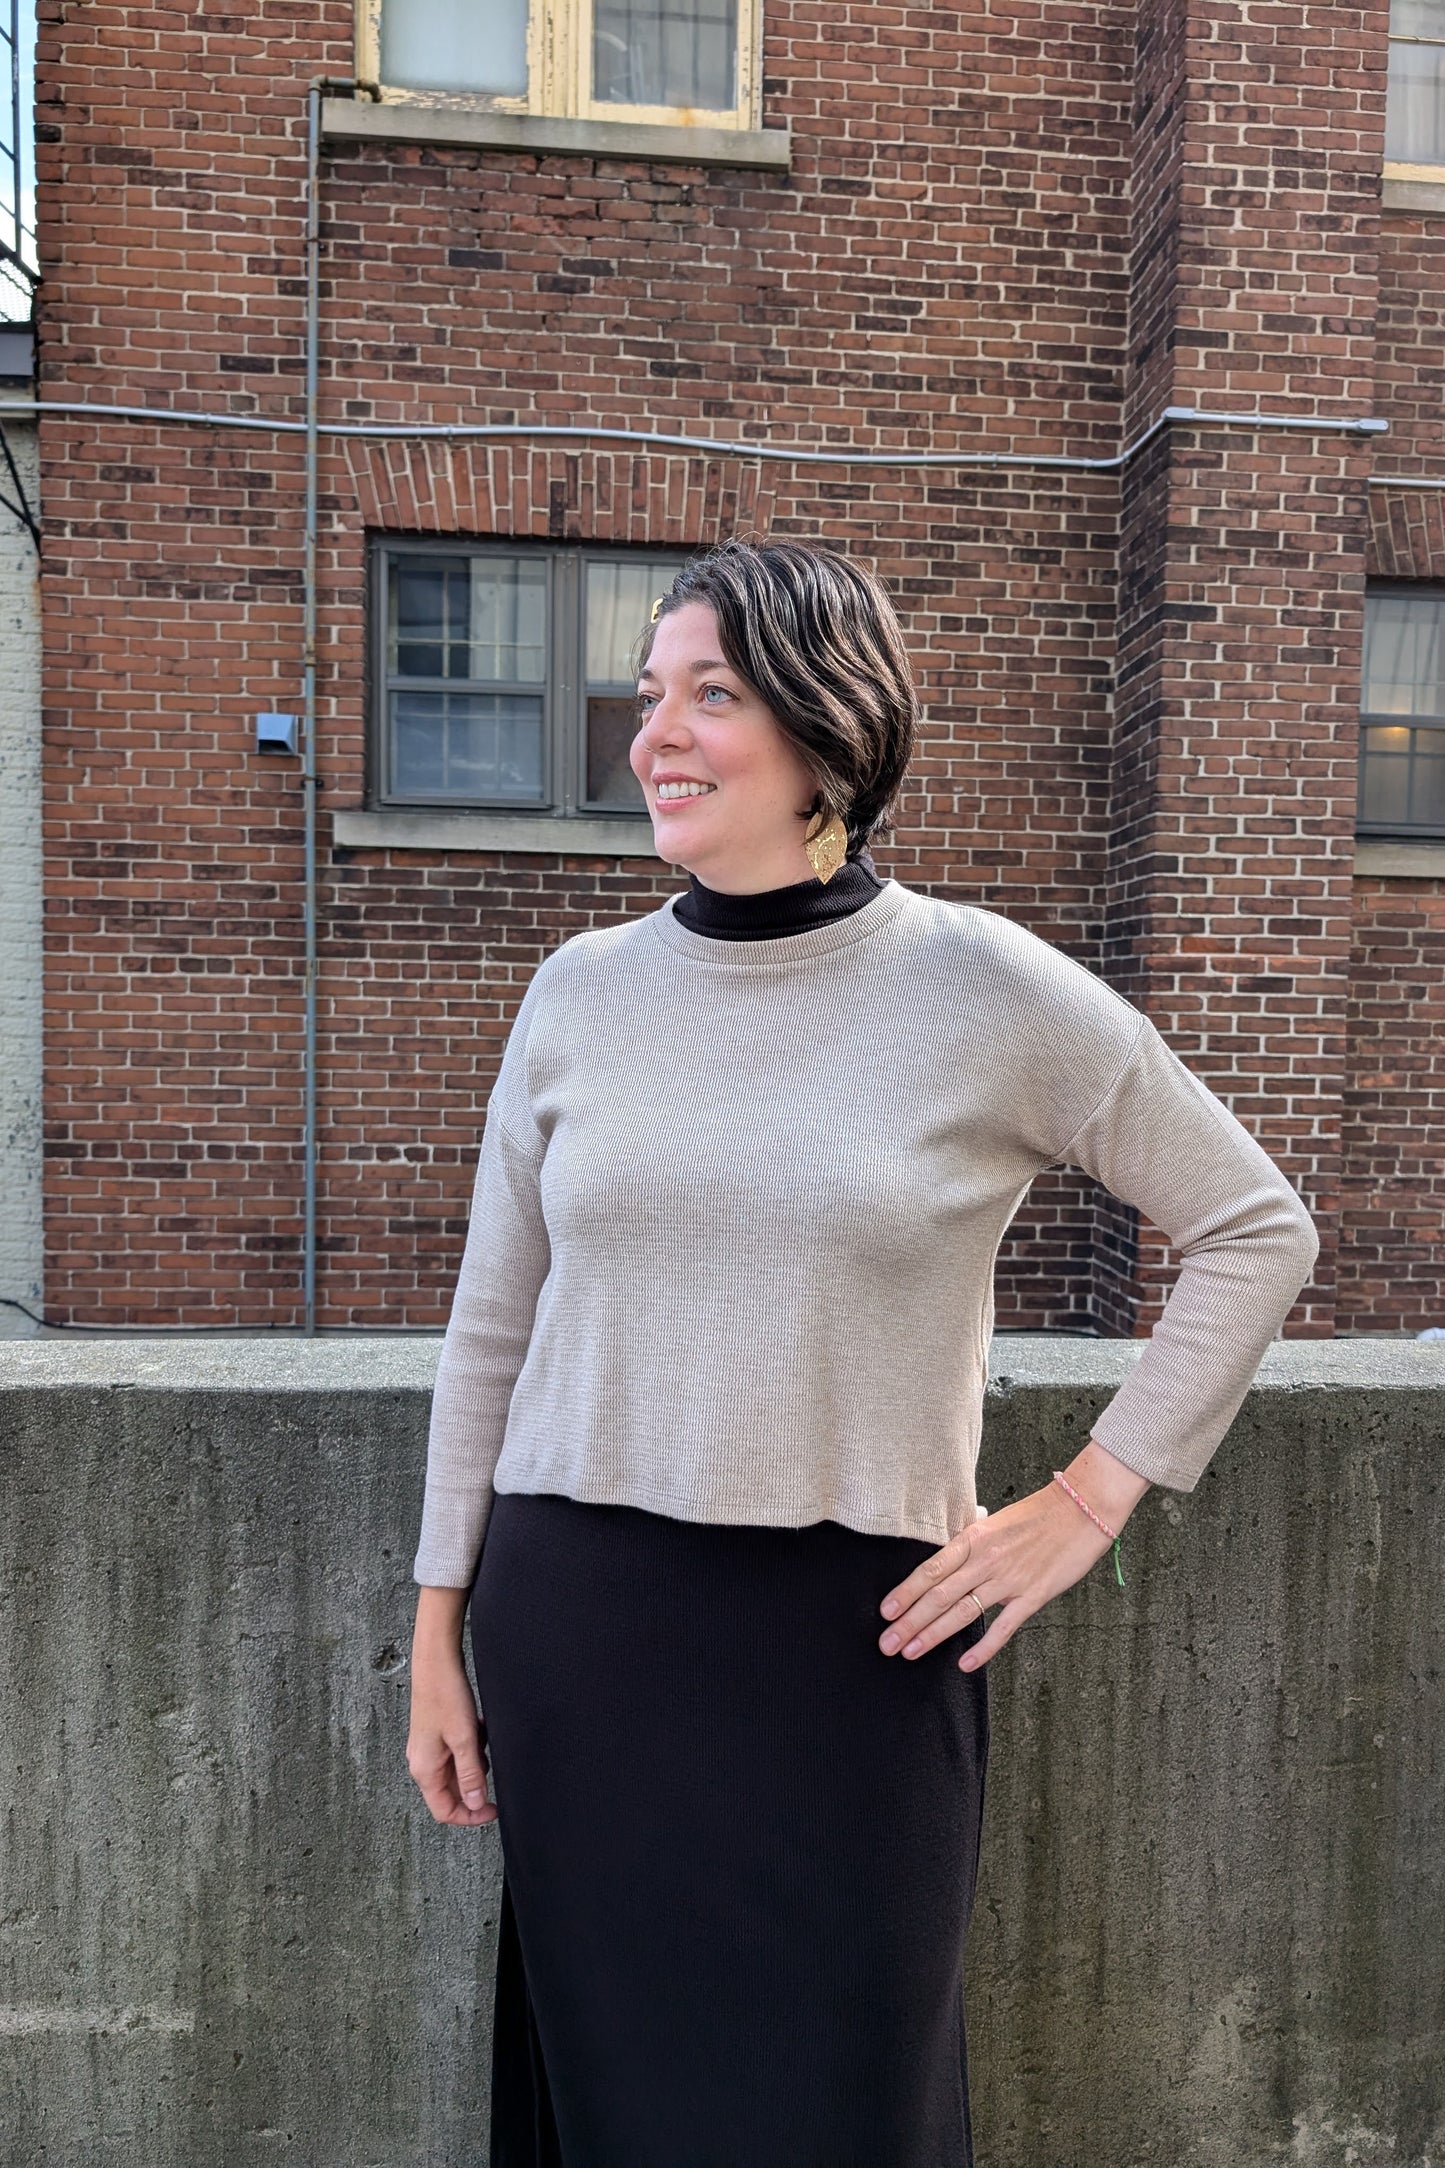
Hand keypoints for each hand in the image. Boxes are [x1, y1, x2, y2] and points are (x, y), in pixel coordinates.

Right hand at [407, 1587, 497, 1826]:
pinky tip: (477, 1727)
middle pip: (451, 1792)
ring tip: (482, 1738)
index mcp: (425, 1770)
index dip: (471, 1816)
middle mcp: (422, 1763)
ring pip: (456, 1770)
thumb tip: (475, 1803)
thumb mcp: (464, 1739)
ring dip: (475, 1761)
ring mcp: (427, 1748)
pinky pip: (456, 1752)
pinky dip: (471, 1745)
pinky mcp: (434, 1735)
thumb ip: (471, 1774)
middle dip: (475, 1783)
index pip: (445, 1811)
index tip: (494, 1810)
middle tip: (492, 1766)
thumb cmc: (446, 1696)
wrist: (435, 1662)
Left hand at [878, 1440, 1149, 1671]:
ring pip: (961, 1612)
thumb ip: (973, 1543)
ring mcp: (1008, 1579)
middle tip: (887, 1643)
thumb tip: (950, 1562)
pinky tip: (965, 1663)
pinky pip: (1002, 1627)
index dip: (905, 1592)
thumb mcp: (997, 1521)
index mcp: (974, 1537)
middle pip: (938, 1595)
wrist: (1082, 1508)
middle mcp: (985, 1559)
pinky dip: (982, 1648)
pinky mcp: (1032, 1595)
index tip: (886, 1611)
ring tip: (910, 1652)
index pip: (930, 1569)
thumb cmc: (1040, 1513)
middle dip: (909, 1622)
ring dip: (933, 1635)